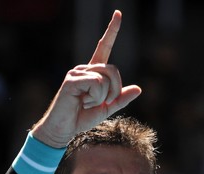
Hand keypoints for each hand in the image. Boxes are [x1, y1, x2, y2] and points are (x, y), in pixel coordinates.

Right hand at [31, 10, 140, 146]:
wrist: (64, 129)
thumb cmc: (82, 118)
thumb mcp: (107, 109)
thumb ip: (121, 99)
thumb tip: (139, 89)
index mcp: (93, 72)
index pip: (104, 47)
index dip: (112, 31)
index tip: (118, 13)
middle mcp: (84, 68)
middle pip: (113, 70)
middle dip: (115, 90)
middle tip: (102, 103)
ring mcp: (77, 73)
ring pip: (105, 78)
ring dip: (104, 96)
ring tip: (89, 104)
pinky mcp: (71, 80)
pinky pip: (96, 84)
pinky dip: (95, 98)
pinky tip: (83, 102)